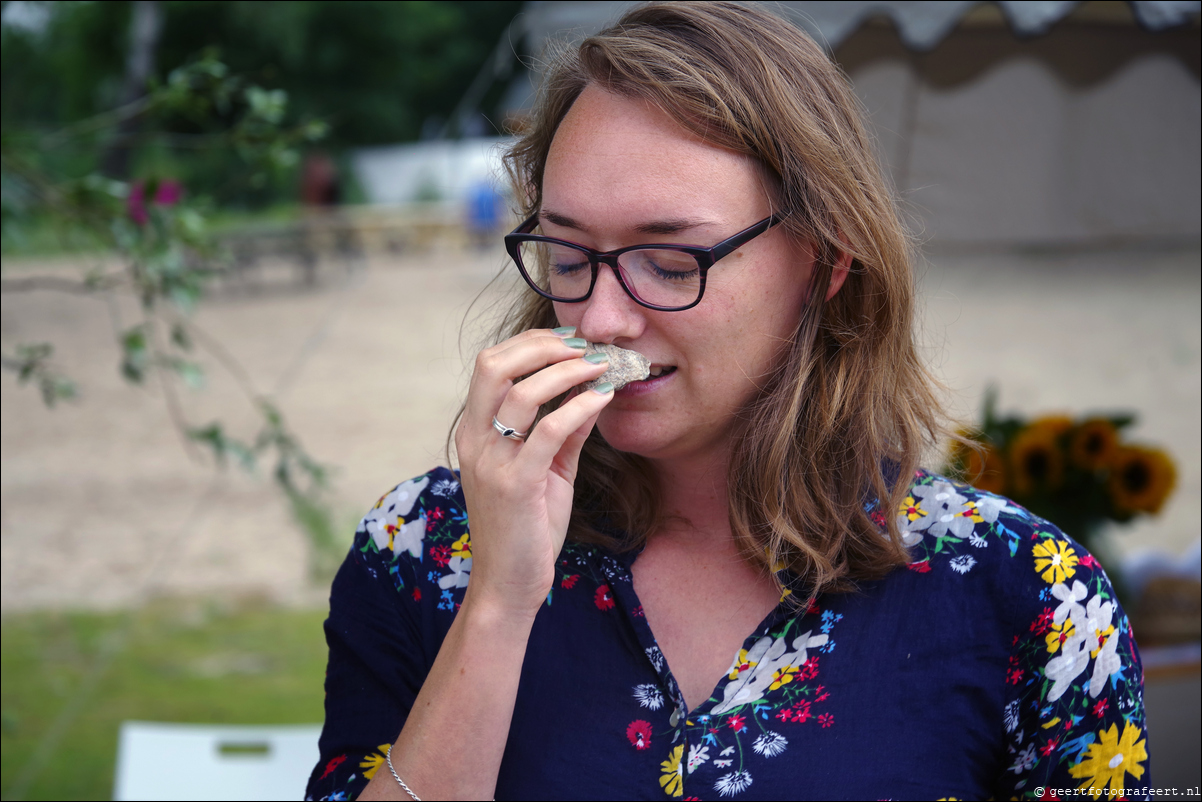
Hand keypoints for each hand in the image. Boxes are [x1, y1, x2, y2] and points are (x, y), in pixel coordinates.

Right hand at [454, 328, 613, 615]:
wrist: (508, 585)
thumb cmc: (525, 528)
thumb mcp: (546, 471)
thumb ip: (564, 432)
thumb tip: (592, 392)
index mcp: (473, 432)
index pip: (491, 365)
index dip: (531, 343)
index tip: (570, 340)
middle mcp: (474, 441)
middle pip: (494, 365)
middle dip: (542, 346)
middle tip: (583, 346)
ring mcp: (491, 462)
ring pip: (522, 393)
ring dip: (567, 372)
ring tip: (599, 366)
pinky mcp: (516, 485)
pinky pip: (549, 432)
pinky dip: (579, 407)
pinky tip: (603, 399)